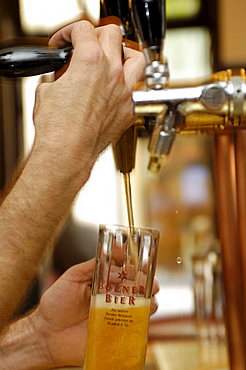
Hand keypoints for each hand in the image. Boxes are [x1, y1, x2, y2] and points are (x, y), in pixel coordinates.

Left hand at [30, 259, 158, 367]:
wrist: (46, 333)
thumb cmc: (57, 303)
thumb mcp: (73, 276)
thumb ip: (93, 265)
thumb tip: (116, 260)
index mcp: (106, 282)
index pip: (128, 272)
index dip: (139, 268)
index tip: (143, 266)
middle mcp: (114, 298)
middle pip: (141, 289)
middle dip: (151, 284)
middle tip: (150, 284)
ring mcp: (117, 316)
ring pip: (143, 308)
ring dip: (149, 301)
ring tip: (144, 299)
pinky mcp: (116, 334)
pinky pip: (135, 329)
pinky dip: (142, 321)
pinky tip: (139, 315)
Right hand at [33, 20, 145, 186]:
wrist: (68, 153)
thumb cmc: (57, 129)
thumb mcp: (46, 91)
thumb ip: (58, 76)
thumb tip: (60, 76)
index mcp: (90, 61)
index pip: (83, 29)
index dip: (68, 33)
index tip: (64, 44)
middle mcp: (111, 72)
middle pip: (112, 34)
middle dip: (96, 35)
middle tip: (87, 46)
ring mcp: (124, 91)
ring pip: (136, 57)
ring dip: (124, 53)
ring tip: (114, 60)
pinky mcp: (130, 110)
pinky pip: (137, 88)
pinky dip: (129, 83)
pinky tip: (118, 89)